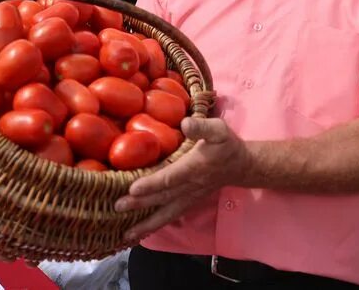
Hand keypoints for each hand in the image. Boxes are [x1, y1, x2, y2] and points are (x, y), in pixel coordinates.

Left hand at [114, 117, 249, 240]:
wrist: (241, 166)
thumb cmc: (227, 145)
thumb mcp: (219, 130)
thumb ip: (202, 127)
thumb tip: (185, 123)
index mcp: (194, 168)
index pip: (170, 178)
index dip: (152, 184)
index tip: (133, 188)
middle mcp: (190, 187)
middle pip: (163, 198)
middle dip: (140, 204)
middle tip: (117, 207)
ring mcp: (189, 197)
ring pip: (166, 213)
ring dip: (146, 224)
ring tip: (126, 234)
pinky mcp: (188, 202)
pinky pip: (170, 216)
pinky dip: (155, 225)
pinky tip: (140, 232)